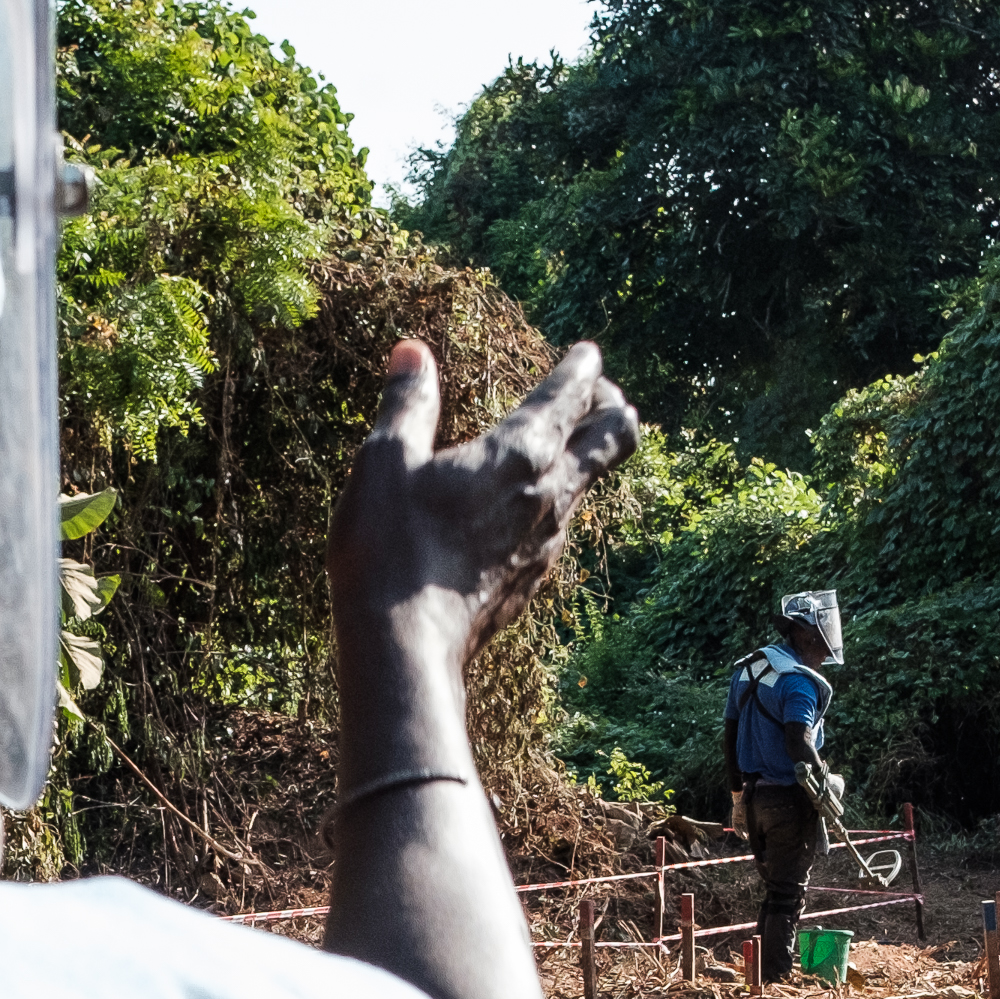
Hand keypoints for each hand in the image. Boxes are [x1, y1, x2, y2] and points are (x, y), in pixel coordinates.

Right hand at [330, 338, 639, 664]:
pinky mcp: (534, 576)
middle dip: (612, 407)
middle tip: (595, 394)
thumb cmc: (391, 549)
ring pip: (590, 483)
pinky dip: (557, 498)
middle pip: (615, 438)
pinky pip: (563, 524)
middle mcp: (550, 493)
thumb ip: (407, 402)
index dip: (582, 367)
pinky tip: (526, 505)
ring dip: (586, 454)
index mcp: (520, 453)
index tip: (586, 352)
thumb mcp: (384, 462)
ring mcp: (549, 540)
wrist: (406, 646)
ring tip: (561, 443)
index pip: (571, 394)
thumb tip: (412, 352)